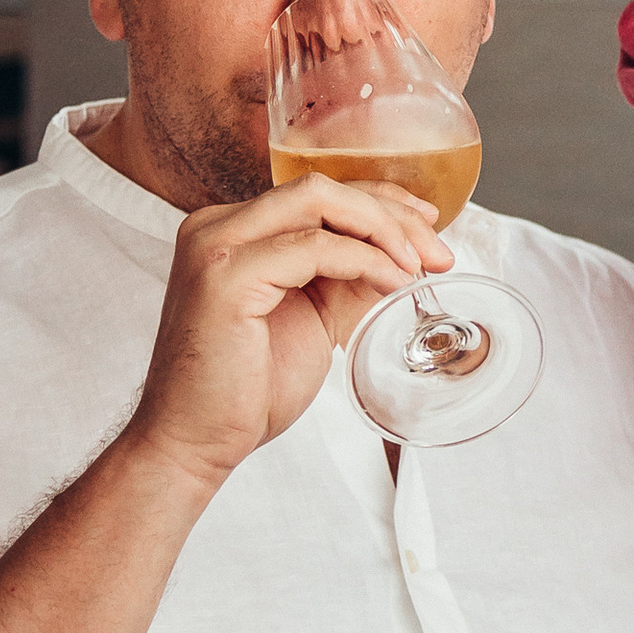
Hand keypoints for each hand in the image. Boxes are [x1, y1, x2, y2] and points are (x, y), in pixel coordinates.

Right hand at [126, 176, 449, 495]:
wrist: (196, 443)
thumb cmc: (248, 389)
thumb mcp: (314, 317)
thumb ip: (349, 279)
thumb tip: (407, 255)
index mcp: (233, 230)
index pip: (318, 194)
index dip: (380, 202)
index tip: (428, 227)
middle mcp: (216, 225)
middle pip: (322, 189)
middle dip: (391, 213)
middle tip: (437, 253)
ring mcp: (215, 245)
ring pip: (318, 201)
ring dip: (382, 229)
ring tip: (418, 266)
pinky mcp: (224, 276)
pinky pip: (312, 247)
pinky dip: (363, 259)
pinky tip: (391, 282)